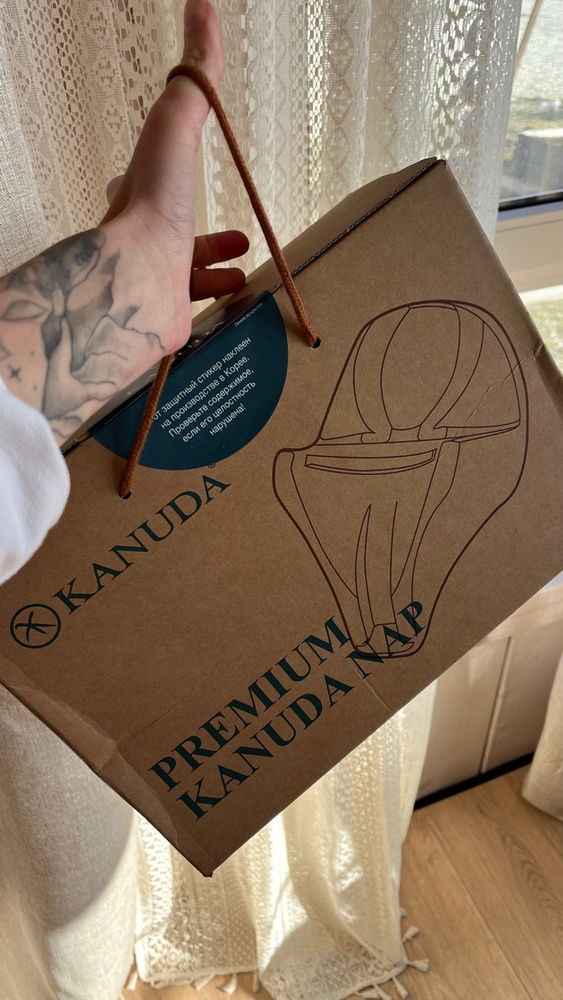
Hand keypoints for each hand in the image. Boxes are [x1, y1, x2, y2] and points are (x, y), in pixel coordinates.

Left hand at [0, 0, 248, 441]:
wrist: (133, 284)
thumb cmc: (153, 204)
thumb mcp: (177, 123)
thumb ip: (194, 75)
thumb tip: (201, 5)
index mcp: (141, 202)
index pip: (156, 189)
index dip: (177, 186)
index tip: (196, 188)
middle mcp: (142, 246)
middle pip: (175, 242)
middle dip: (207, 241)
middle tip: (239, 240)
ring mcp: (154, 288)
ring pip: (188, 282)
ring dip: (218, 276)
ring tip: (246, 273)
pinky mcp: (167, 324)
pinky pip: (197, 316)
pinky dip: (222, 309)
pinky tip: (244, 304)